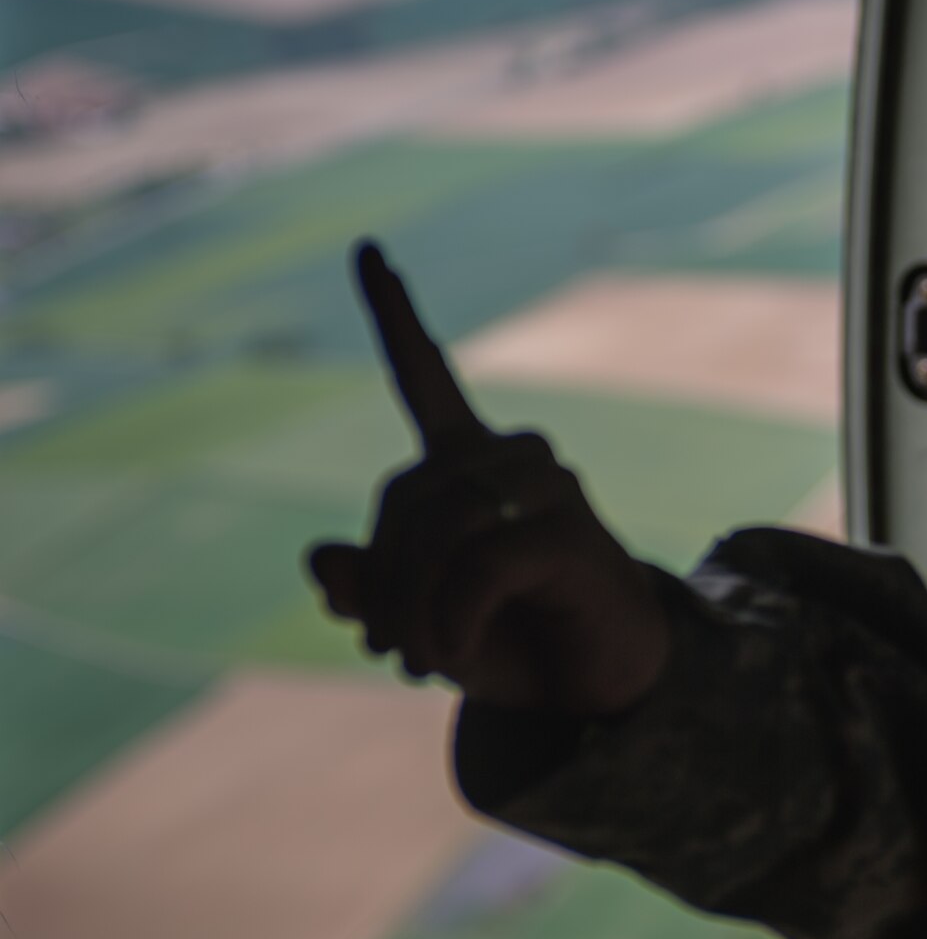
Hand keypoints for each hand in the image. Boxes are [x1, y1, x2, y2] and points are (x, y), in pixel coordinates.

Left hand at [306, 240, 670, 715]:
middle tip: (385, 653)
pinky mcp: (575, 534)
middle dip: (382, 581)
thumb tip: (320, 561)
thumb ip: (368, 591)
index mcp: (469, 465)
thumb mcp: (419, 623)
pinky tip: (453, 655)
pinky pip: (480, 565)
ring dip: (411, 607)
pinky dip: (449, 620)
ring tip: (421, 663)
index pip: (425, 376)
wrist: (595, 688)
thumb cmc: (510, 642)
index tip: (369, 250)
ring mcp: (551, 490)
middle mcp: (513, 460)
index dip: (396, 317)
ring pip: (441, 526)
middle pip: (406, 496)